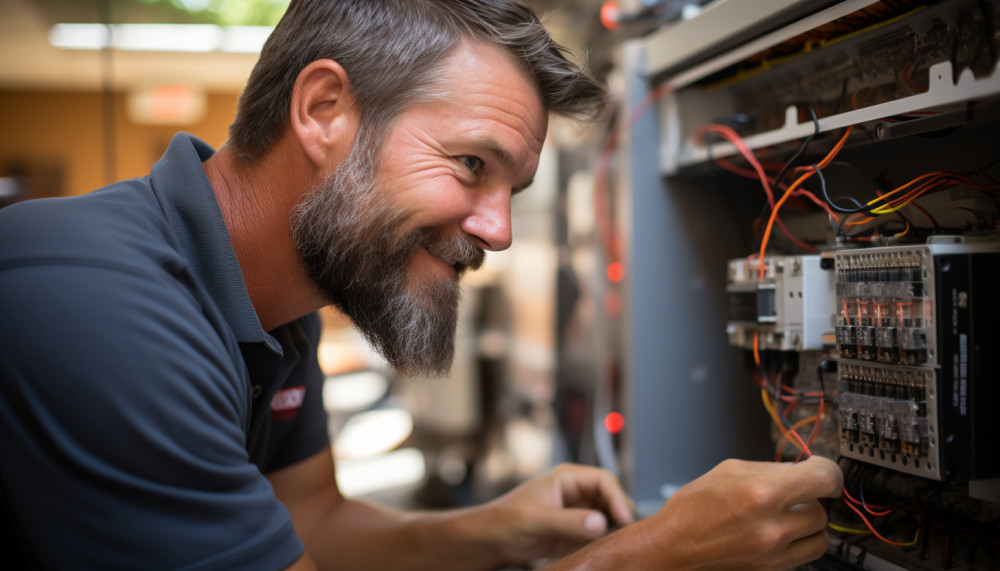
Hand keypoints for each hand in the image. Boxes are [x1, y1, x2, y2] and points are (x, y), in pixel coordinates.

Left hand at [479, 463, 635, 563]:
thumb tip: (600, 523)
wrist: (488, 541)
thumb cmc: (504, 521)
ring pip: (608, 518)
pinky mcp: (575, 532)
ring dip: (613, 530)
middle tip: (625, 536)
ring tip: (617, 545)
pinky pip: (598, 535)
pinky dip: (604, 542)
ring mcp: (577, 513)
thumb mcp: (536, 520)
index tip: (624, 518)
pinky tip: (604, 552)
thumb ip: (568, 521)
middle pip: (611, 499)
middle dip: (620, 514)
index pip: (604, 480)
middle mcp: (576, 493)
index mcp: (567, 478)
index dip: (617, 498)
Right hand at [634, 455, 842, 569]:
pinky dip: (799, 541)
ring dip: (809, 522)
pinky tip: (779, 531)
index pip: (823, 479)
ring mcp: (774, 554)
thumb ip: (769, 469)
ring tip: (788, 515)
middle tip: (793, 493)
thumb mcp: (728, 471)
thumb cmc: (691, 510)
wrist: (673, 547)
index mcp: (761, 494)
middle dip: (811, 498)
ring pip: (820, 536)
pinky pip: (805, 554)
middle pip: (821, 510)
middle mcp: (772, 528)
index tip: (823, 470)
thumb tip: (798, 469)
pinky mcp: (772, 570)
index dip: (829, 471)